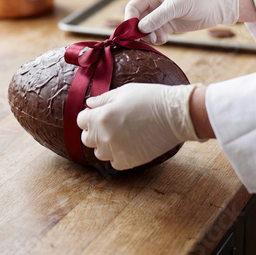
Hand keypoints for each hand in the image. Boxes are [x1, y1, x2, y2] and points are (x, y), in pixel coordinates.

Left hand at [77, 83, 201, 170]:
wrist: (175, 114)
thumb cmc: (149, 98)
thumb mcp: (124, 92)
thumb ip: (103, 99)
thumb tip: (89, 104)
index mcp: (101, 117)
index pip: (81, 120)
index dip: (89, 115)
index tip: (98, 113)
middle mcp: (105, 136)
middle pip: (87, 138)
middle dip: (94, 130)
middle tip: (109, 122)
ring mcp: (116, 151)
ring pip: (99, 152)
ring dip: (105, 144)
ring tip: (120, 133)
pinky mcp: (128, 162)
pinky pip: (113, 162)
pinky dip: (117, 154)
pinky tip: (128, 143)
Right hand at [125, 0, 238, 43]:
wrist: (217, 5)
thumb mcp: (176, 6)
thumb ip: (157, 17)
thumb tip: (140, 28)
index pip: (133, 6)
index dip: (130, 19)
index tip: (132, 31)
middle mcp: (154, 4)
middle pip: (138, 19)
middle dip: (141, 30)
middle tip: (149, 38)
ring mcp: (161, 15)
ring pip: (146, 29)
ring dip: (149, 36)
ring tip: (160, 38)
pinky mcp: (168, 25)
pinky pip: (156, 34)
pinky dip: (157, 38)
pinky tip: (165, 38)